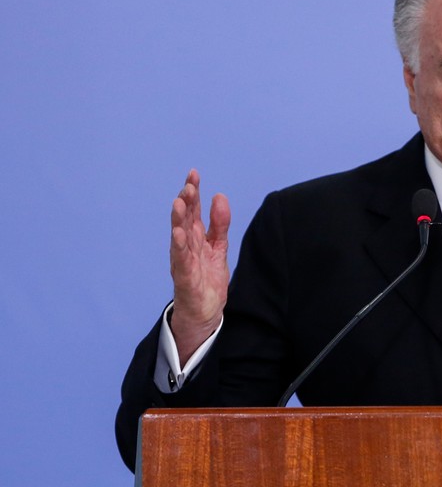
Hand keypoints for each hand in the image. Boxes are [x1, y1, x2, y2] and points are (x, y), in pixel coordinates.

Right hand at [169, 169, 230, 364]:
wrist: (204, 313)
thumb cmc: (207, 279)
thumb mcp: (219, 248)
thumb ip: (220, 224)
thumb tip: (220, 196)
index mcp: (194, 238)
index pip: (192, 211)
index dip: (193, 193)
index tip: (194, 174)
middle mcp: (185, 247)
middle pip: (184, 220)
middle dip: (185, 201)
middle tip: (188, 184)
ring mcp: (183, 261)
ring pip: (179, 237)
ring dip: (178, 220)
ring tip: (180, 203)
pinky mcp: (185, 277)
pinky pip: (181, 260)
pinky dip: (179, 247)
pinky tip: (178, 234)